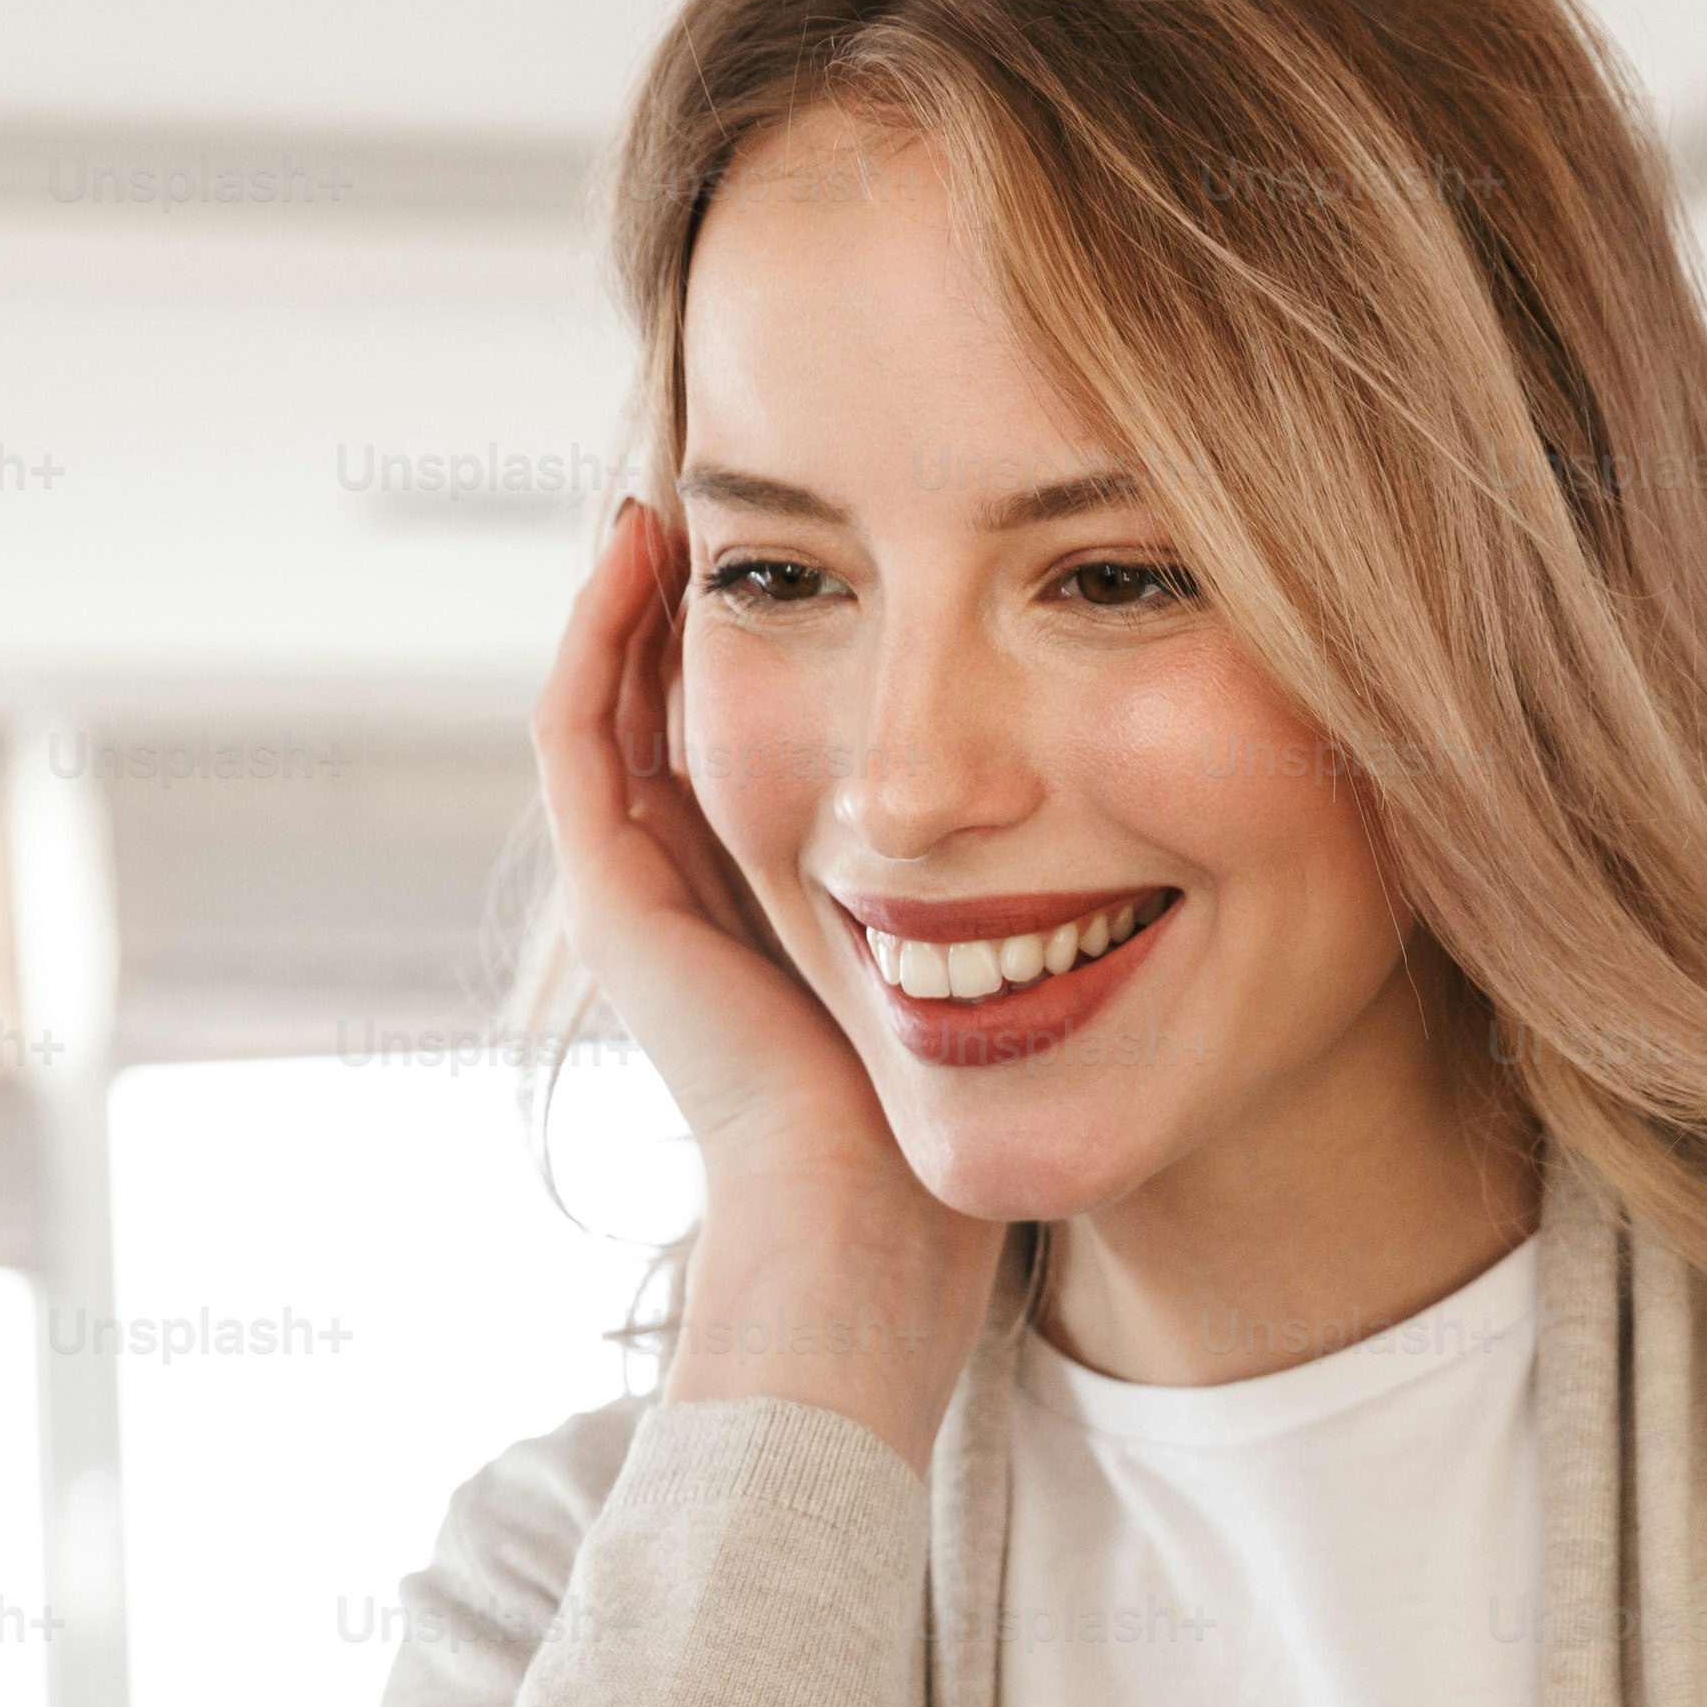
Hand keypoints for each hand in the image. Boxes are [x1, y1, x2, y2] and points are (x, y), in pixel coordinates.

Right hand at [532, 498, 1000, 1464]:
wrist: (867, 1228)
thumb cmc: (959, 1125)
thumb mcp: (1001, 953)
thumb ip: (1024, 868)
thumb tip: (1129, 774)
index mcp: (784, 898)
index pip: (766, 727)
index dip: (789, 625)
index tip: (848, 529)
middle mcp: (701, 886)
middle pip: (682, 698)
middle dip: (713, 589)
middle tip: (751, 478)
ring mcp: (643, 890)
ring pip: (615, 697)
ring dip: (644, 585)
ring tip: (688, 483)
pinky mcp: (614, 896)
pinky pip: (577, 733)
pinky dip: (599, 633)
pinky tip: (647, 542)